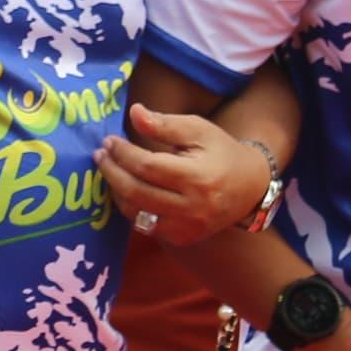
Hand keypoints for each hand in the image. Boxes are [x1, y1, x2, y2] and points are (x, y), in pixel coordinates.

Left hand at [92, 104, 271, 245]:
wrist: (249, 187)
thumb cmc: (221, 152)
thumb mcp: (198, 130)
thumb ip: (165, 123)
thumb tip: (134, 112)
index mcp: (199, 178)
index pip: (148, 167)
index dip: (123, 154)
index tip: (110, 141)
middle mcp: (193, 208)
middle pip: (137, 192)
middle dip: (112, 172)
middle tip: (101, 155)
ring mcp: (187, 228)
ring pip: (136, 213)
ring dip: (116, 190)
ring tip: (109, 170)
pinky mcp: (182, 238)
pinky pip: (145, 226)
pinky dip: (130, 207)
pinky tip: (124, 189)